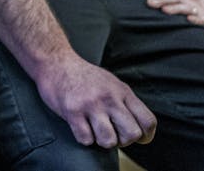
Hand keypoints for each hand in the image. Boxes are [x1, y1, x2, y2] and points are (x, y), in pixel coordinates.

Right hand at [33, 55, 156, 147]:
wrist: (56, 62)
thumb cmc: (84, 76)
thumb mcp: (112, 84)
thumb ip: (125, 103)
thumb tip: (139, 129)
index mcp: (122, 91)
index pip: (148, 122)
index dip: (145, 136)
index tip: (136, 137)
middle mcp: (109, 98)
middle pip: (132, 134)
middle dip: (123, 141)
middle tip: (113, 134)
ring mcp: (91, 105)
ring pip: (109, 141)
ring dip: (102, 141)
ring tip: (95, 130)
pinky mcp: (72, 111)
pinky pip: (86, 139)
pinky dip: (84, 138)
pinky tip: (81, 126)